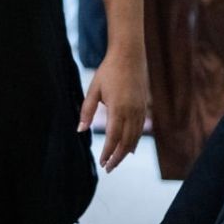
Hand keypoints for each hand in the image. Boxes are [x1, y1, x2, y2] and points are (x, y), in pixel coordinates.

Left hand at [78, 44, 148, 170]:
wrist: (129, 55)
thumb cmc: (109, 71)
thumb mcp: (93, 89)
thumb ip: (87, 110)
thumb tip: (80, 130)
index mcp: (117, 108)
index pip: (113, 137)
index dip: (108, 152)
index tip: (102, 162)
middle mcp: (131, 111)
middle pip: (126, 141)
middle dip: (117, 157)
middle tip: (109, 168)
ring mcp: (139, 109)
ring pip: (134, 137)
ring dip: (126, 152)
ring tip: (117, 161)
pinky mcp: (143, 106)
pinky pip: (140, 129)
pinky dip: (134, 141)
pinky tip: (130, 148)